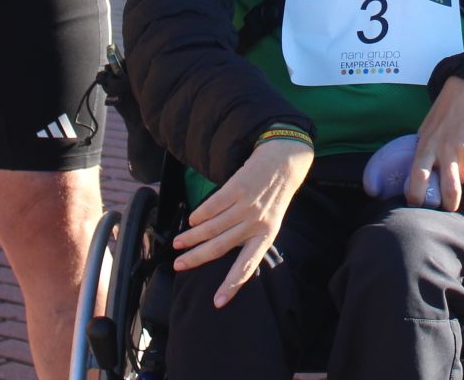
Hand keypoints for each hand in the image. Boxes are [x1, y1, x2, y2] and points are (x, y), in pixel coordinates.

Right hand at [171, 137, 312, 306]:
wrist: (284, 162)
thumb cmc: (274, 195)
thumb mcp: (270, 220)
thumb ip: (250, 236)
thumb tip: (221, 249)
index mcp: (266, 236)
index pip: (247, 266)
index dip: (232, 285)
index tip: (218, 302)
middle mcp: (256, 223)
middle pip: (219, 247)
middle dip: (195, 258)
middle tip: (178, 265)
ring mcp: (246, 206)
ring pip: (211, 227)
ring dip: (191, 237)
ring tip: (179, 242)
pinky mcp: (237, 188)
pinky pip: (212, 206)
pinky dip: (199, 215)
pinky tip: (192, 220)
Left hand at [407, 77, 463, 212]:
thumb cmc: (442, 114)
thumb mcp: (425, 130)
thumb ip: (423, 151)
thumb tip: (419, 176)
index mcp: (427, 145)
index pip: (418, 176)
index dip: (415, 195)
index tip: (414, 204)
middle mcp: (446, 150)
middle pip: (449, 189)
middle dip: (450, 203)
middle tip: (449, 208)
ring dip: (462, 173)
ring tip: (459, 156)